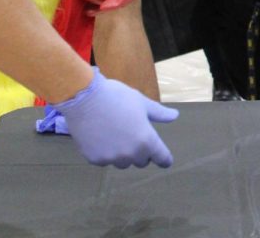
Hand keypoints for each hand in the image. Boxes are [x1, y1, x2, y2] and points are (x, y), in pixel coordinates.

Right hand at [53, 68, 176, 168]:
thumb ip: (159, 113)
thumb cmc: (117, 97)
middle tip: (134, 135)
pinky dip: (106, 152)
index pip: (161, 157)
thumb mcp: (142, 103)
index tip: (166, 162)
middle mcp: (130, 154)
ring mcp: (111, 158)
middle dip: (141, 152)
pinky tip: (101, 137)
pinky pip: (105, 160)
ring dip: (124, 154)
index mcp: (146, 140)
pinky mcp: (94, 159)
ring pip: (123, 163)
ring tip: (117, 135)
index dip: (165, 159)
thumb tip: (175, 116)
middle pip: (141, 161)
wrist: (85, 99)